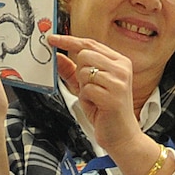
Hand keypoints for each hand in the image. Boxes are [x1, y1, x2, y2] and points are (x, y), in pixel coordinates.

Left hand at [47, 33, 142, 148]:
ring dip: (83, 87)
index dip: (69, 40)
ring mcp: (119, 81)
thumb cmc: (106, 111)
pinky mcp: (113, 96)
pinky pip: (86, 90)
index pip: (90, 44)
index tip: (52, 39)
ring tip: (95, 98)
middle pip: (85, 54)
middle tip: (89, 87)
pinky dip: (86, 99)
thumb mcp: (87, 87)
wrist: (122, 136)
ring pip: (84, 71)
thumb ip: (72, 71)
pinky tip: (97, 106)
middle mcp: (122, 68)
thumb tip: (57, 57)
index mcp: (119, 62)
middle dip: (80, 72)